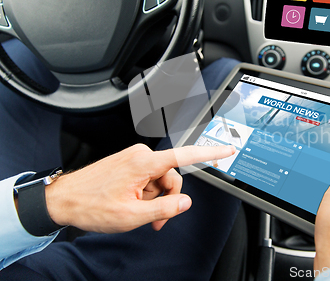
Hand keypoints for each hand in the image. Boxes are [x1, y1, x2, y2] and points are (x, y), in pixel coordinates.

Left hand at [45, 144, 235, 232]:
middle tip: (156, 219)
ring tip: (138, 214)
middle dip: (167, 200)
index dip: (209, 153)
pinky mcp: (129, 164)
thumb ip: (164, 208)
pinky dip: (146, 194)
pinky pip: (148, 179)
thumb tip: (185, 203)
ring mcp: (134, 159)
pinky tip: (133, 205)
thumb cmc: (91, 205)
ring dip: (154, 200)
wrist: (63, 200)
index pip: (184, 156)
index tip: (226, 149)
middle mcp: (140, 155)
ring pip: (160, 180)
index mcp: (143, 162)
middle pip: (172, 177)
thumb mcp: (132, 215)